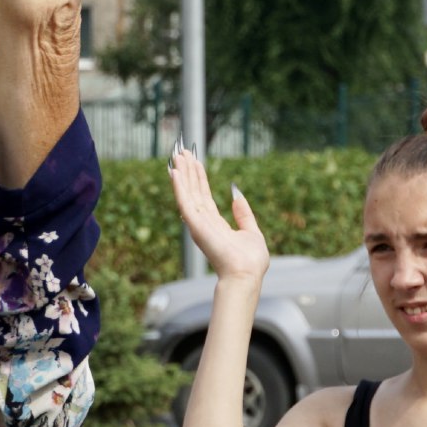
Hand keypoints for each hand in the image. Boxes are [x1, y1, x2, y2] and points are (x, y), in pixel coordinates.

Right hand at [168, 144, 266, 281]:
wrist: (246, 274)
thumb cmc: (250, 261)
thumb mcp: (251, 232)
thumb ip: (243, 214)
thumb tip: (236, 195)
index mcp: (215, 224)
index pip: (204, 196)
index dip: (199, 178)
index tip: (195, 161)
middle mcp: (204, 222)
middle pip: (194, 191)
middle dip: (188, 171)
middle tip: (183, 152)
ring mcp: (198, 224)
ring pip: (187, 193)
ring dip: (182, 174)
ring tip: (178, 155)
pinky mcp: (195, 225)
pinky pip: (185, 202)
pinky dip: (179, 186)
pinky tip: (175, 172)